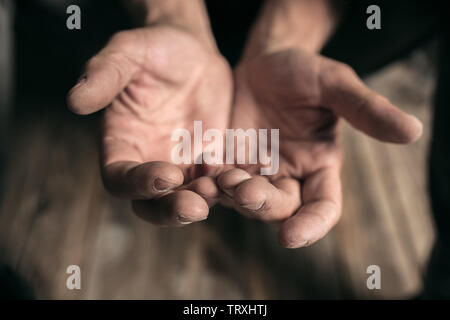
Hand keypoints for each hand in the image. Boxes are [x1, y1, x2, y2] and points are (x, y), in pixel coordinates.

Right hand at [67, 24, 232, 225]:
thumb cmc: (154, 50)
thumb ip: (104, 74)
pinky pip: (216, 185)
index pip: (119, 177)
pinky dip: (227, 189)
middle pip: (151, 203)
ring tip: (220, 192)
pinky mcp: (207, 163)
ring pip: (185, 201)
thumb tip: (75, 101)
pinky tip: (244, 183)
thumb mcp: (128, 53)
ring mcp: (180, 166)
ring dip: (201, 203)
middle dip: (171, 209)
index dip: (138, 183)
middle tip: (195, 207)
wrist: (192, 53)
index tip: (167, 174)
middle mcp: (147, 162)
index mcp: (121, 143)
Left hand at [218, 46, 421, 247]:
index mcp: (320, 167)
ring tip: (222, 177)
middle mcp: (288, 177)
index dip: (312, 225)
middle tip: (245, 187)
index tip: (291, 237)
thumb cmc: (303, 72)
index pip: (322, 208)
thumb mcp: (333, 84)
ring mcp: (255, 173)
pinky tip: (201, 175)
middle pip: (279, 208)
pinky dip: (209, 185)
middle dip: (263, 204)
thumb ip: (365, 109)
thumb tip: (412, 131)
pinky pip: (217, 184)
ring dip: (233, 196)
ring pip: (245, 201)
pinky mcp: (227, 163)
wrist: (263, 63)